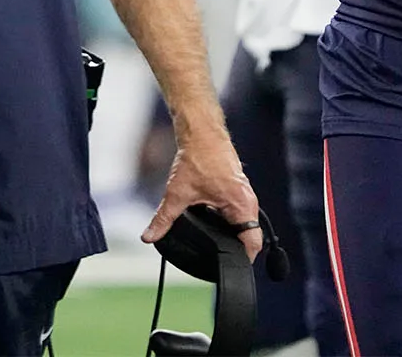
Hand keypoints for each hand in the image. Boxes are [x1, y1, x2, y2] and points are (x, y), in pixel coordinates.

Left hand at [143, 131, 262, 261]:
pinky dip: (230, 224)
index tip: (227, 269)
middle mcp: (249, 202)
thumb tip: (149, 237)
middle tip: (216, 260)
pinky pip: (241, 215)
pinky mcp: (239, 191)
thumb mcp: (177, 193)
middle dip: (235, 251)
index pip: (253, 245)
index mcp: (242, 206)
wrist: (202, 133)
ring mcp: (245, 196)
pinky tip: (215, 227)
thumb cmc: (197, 157)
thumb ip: (163, 218)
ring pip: (245, 227)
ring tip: (216, 245)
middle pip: (250, 239)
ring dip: (233, 236)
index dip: (242, 261)